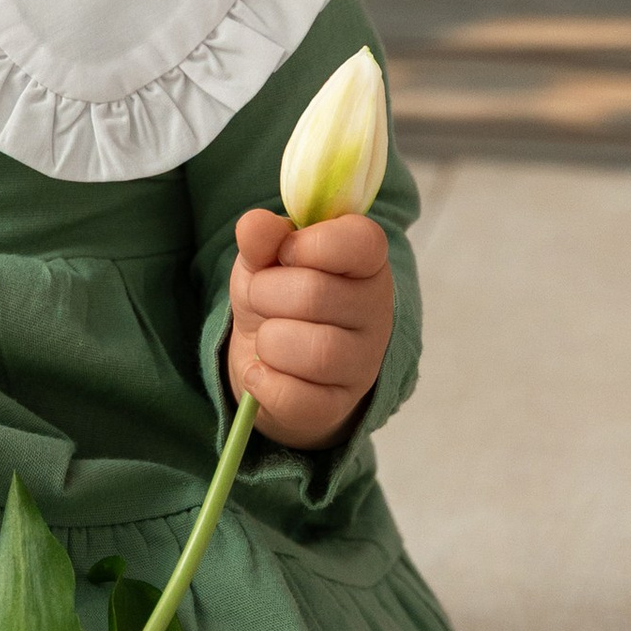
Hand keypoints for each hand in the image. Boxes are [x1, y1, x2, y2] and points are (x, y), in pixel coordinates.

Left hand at [227, 207, 393, 451]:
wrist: (270, 363)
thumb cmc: (277, 298)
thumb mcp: (265, 260)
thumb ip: (261, 238)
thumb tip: (253, 224)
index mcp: (366, 263)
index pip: (360, 241)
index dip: (307, 244)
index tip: (285, 253)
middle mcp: (376, 312)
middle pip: (316, 295)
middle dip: (266, 293)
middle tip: (262, 298)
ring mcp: (363, 363)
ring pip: (316, 351)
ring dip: (269, 341)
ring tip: (267, 338)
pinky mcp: (338, 406)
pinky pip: (299, 398)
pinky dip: (264, 383)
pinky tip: (260, 371)